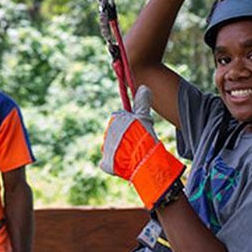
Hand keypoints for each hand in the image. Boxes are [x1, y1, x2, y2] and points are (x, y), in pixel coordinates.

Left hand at [100, 86, 184, 209]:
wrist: (142, 160)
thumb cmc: (145, 137)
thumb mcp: (145, 117)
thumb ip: (143, 102)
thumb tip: (143, 86)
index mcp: (116, 120)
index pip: (123, 121)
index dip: (132, 126)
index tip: (140, 132)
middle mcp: (108, 132)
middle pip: (118, 134)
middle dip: (127, 139)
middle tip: (139, 144)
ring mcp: (106, 148)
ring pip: (114, 148)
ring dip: (122, 151)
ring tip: (135, 155)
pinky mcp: (106, 163)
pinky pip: (108, 163)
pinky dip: (115, 165)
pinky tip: (124, 165)